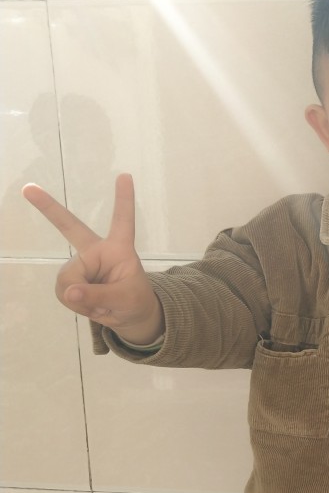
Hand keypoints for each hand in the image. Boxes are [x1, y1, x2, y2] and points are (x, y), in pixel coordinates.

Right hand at [22, 174, 163, 344]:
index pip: (122, 221)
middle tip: (28, 189)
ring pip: (67, 279)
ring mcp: (81, 264)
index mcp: (119, 249)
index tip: (125, 175)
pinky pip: (63, 292)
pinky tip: (88, 306)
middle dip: (48, 208)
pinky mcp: (71, 279)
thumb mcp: (126, 299)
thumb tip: (69, 292)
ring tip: (99, 304)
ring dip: (80, 298)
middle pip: (70, 227)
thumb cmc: (135, 301)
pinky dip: (75, 304)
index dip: (124, 199)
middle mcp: (97, 251)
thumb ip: (99, 295)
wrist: (129, 317)